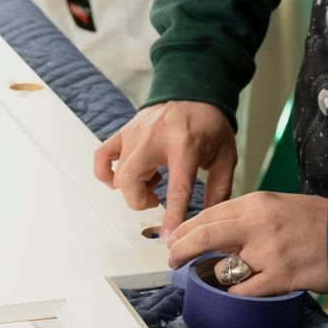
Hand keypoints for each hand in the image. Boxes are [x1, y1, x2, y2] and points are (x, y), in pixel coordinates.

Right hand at [93, 101, 236, 237]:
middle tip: (156, 200)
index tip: (169, 237)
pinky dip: (106, 174)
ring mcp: (136, 133)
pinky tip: (124, 178)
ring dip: (131, 188)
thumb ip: (220, 190)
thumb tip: (209, 220)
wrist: (194, 91)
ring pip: (117, 174)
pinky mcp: (124, 132)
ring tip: (150, 181)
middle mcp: (155, 138)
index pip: (177, 188)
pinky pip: (102, 157)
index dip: (172, 216)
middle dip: (140, 201)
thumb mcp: (225, 156)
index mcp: (186, 145)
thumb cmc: (210, 125)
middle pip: (131, 181)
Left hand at [167, 192, 327, 296]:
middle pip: (205, 236)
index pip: (209, 214)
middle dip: (181, 250)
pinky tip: (245, 289)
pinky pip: (243, 290)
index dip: (186, 230)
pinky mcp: (279, 276)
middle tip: (172, 260)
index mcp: (257, 203)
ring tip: (230, 275)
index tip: (174, 239)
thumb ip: (248, 216)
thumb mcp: (279, 205)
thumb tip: (215, 231)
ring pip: (222, 268)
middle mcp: (258, 224)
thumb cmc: (318, 221)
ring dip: (220, 275)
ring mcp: (268, 252)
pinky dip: (238, 292)